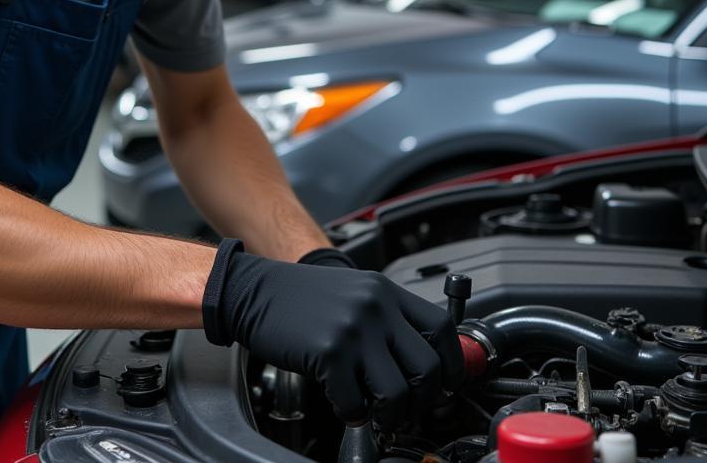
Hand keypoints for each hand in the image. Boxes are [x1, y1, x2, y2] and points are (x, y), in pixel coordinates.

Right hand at [203, 240, 462, 427]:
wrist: (253, 290)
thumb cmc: (302, 296)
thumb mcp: (354, 291)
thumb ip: (387, 317)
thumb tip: (421, 361)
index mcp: (385, 291)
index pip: (443, 329)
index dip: (452, 364)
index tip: (446, 384)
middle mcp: (375, 306)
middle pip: (428, 368)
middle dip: (422, 399)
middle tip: (406, 408)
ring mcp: (353, 329)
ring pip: (397, 394)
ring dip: (389, 415)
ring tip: (374, 412)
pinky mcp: (329, 352)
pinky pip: (355, 403)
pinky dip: (352, 413)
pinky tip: (343, 403)